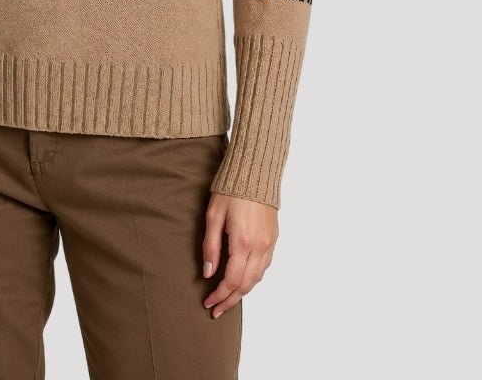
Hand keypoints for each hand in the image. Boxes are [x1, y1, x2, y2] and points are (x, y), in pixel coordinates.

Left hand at [201, 192, 277, 317]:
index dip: (219, 295)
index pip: (231, 281)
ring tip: (228, 298)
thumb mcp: (213, 216)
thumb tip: (208, 272)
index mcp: (242, 242)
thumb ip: (210, 246)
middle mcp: (259, 247)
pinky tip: (243, 279)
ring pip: (257, 278)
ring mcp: (269, 243)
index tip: (208, 303)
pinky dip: (253, 278)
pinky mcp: (273, 238)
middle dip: (230, 300)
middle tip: (216, 309)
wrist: (255, 172)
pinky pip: (265, 266)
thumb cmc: (230, 190)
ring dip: (242, 291)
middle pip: (246, 285)